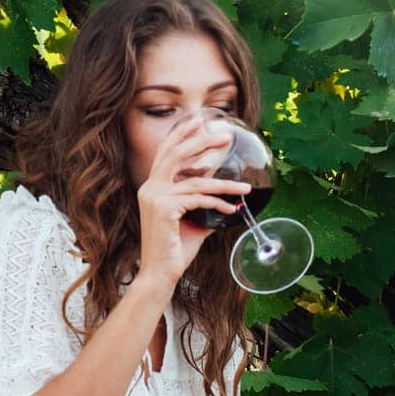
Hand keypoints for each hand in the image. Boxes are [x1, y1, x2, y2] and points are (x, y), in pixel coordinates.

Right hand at [135, 113, 252, 286]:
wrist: (160, 273)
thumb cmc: (175, 250)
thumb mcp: (192, 220)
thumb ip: (203, 205)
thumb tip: (225, 198)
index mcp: (152, 187)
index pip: (166, 152)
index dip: (182, 134)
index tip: (199, 121)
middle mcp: (150, 188)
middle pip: (177, 154)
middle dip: (203, 142)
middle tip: (225, 137)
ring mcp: (155, 197)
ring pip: (197, 182)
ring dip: (225, 185)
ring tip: (245, 189)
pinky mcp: (165, 209)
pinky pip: (199, 200)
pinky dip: (219, 204)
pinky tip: (233, 209)